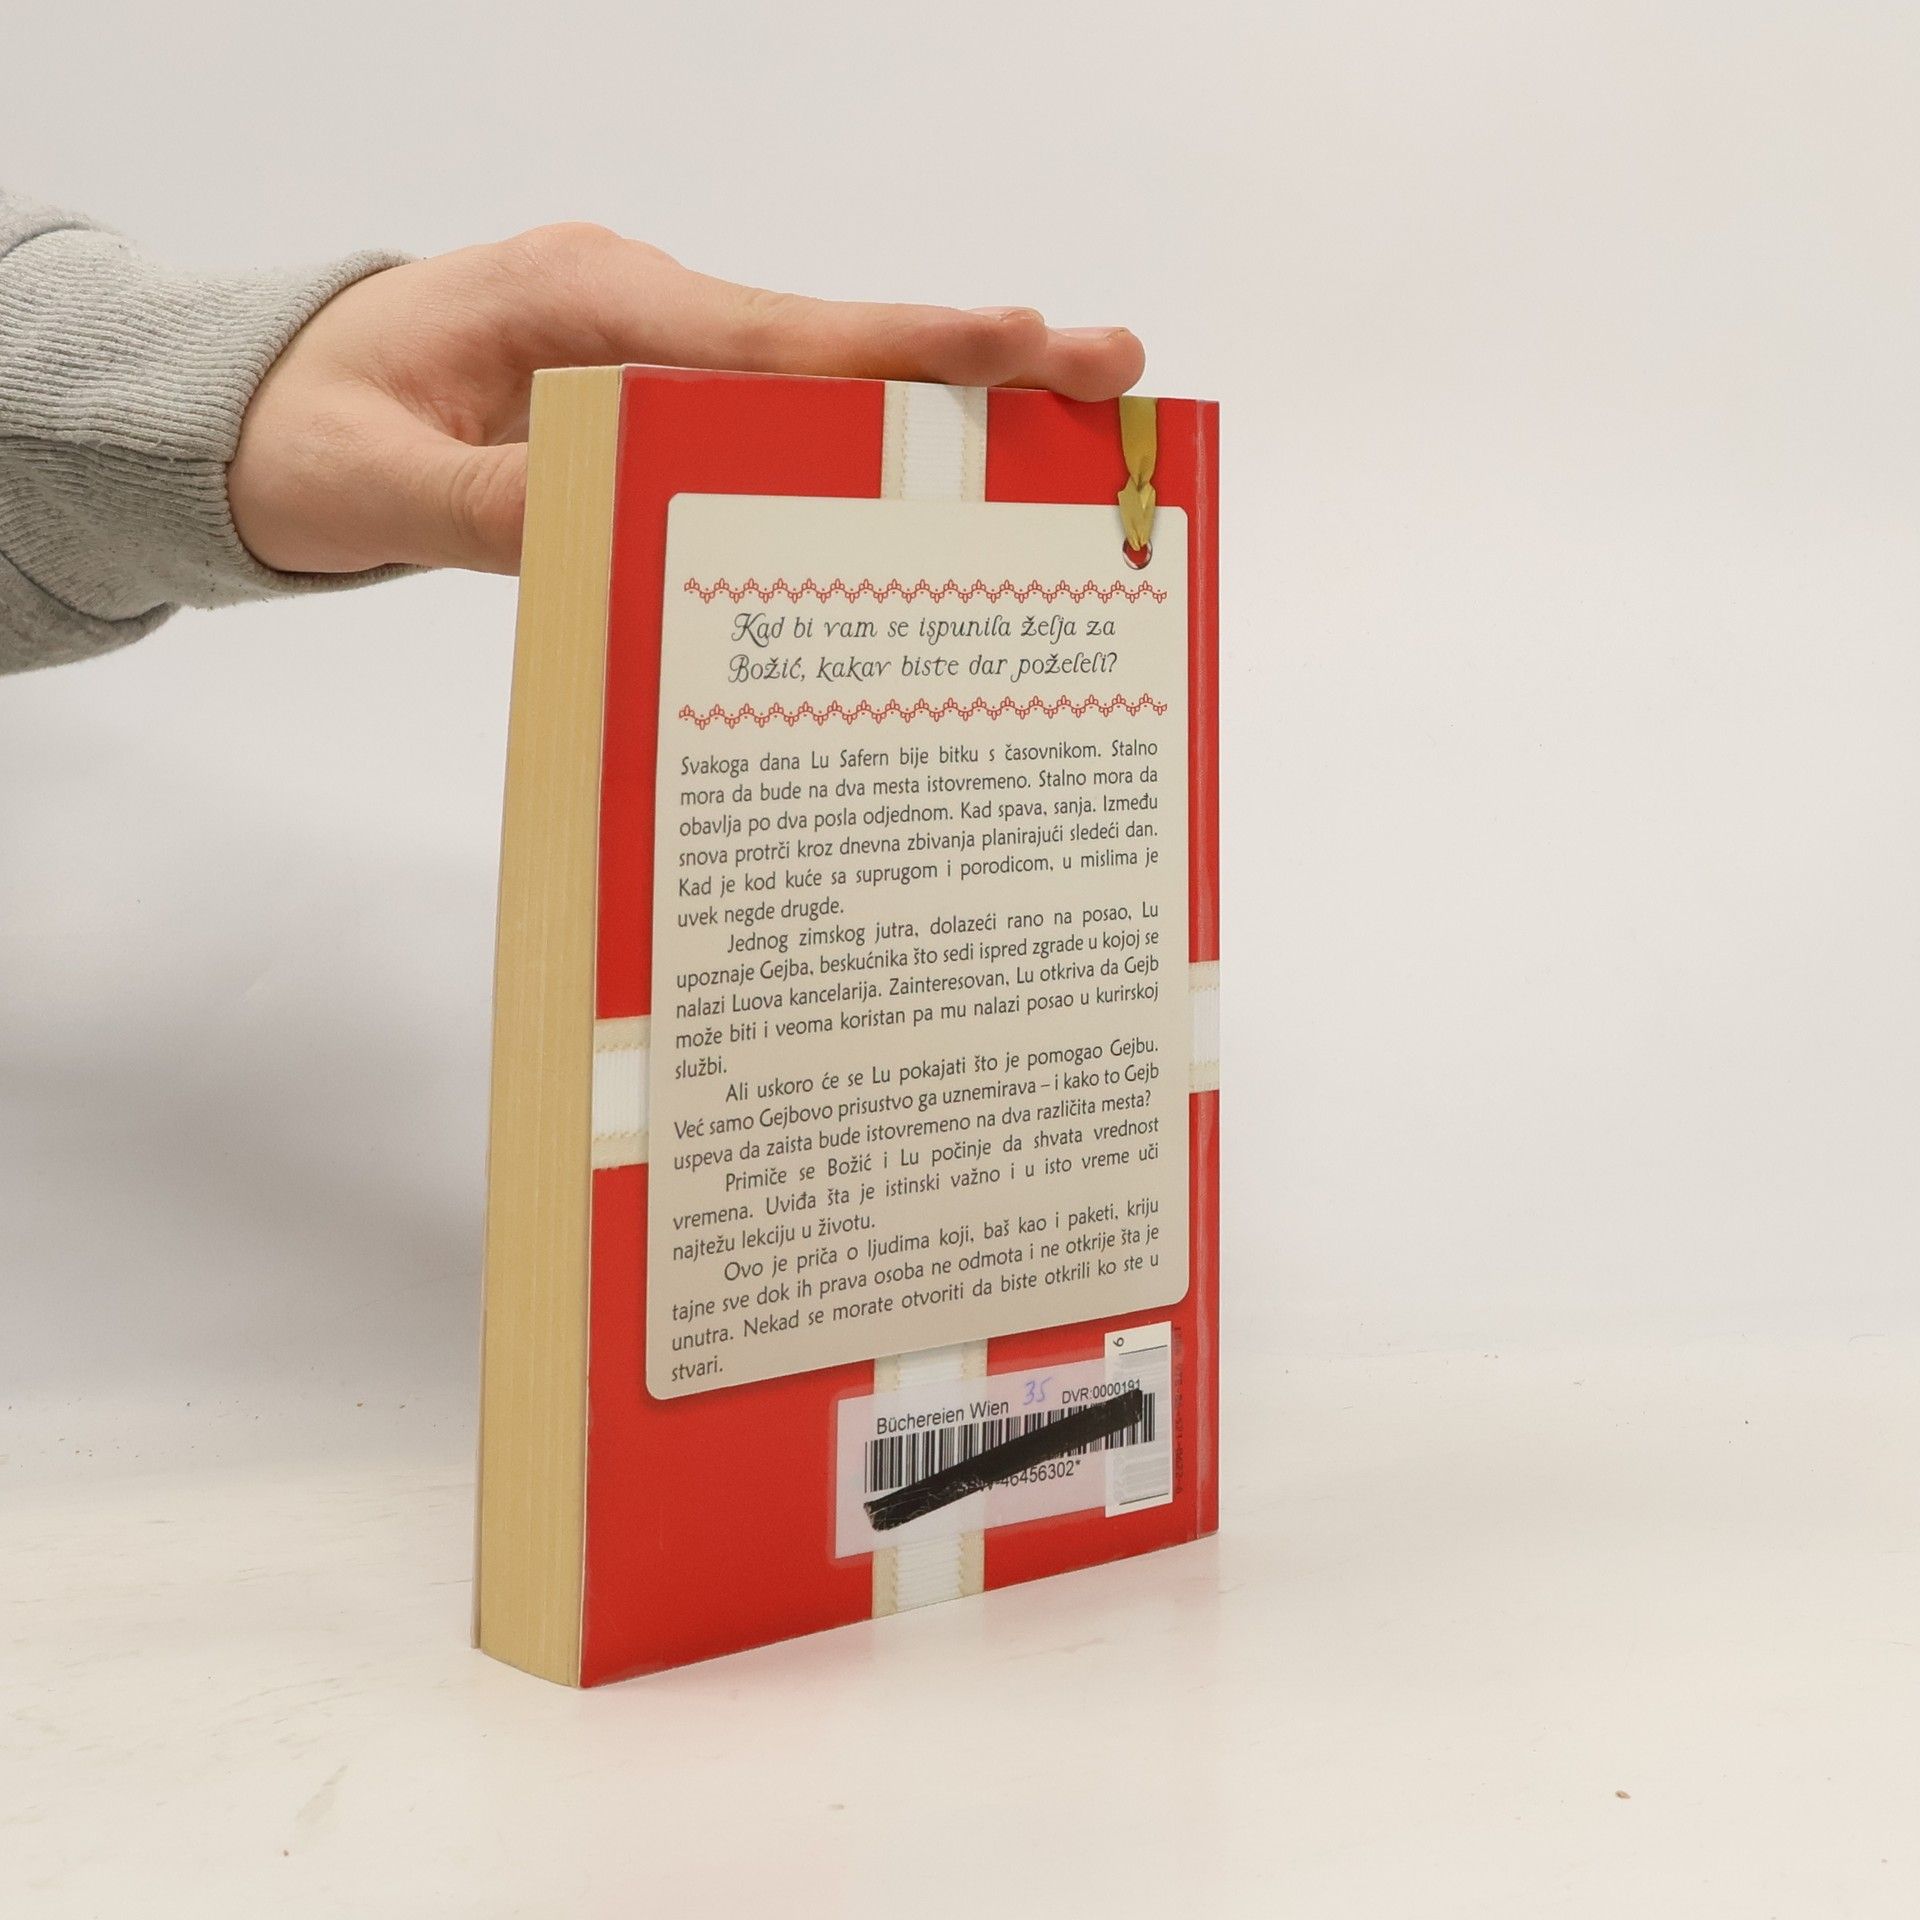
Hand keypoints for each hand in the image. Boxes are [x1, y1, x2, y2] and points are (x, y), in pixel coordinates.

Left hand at [227, 223, 1145, 576]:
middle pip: (826, 342)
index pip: (759, 333)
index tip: (1015, 340)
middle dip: (969, 358)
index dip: (891, 349)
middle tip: (1112, 363)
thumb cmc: (306, 432)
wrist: (263, 409)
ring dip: (941, 404)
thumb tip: (622, 525)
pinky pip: (777, 419)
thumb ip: (485, 504)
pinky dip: (868, 444)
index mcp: (577, 302)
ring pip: (820, 379)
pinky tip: (945, 480)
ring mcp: (655, 348)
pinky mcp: (658, 394)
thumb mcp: (369, 482)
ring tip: (1072, 423)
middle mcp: (639, 308)